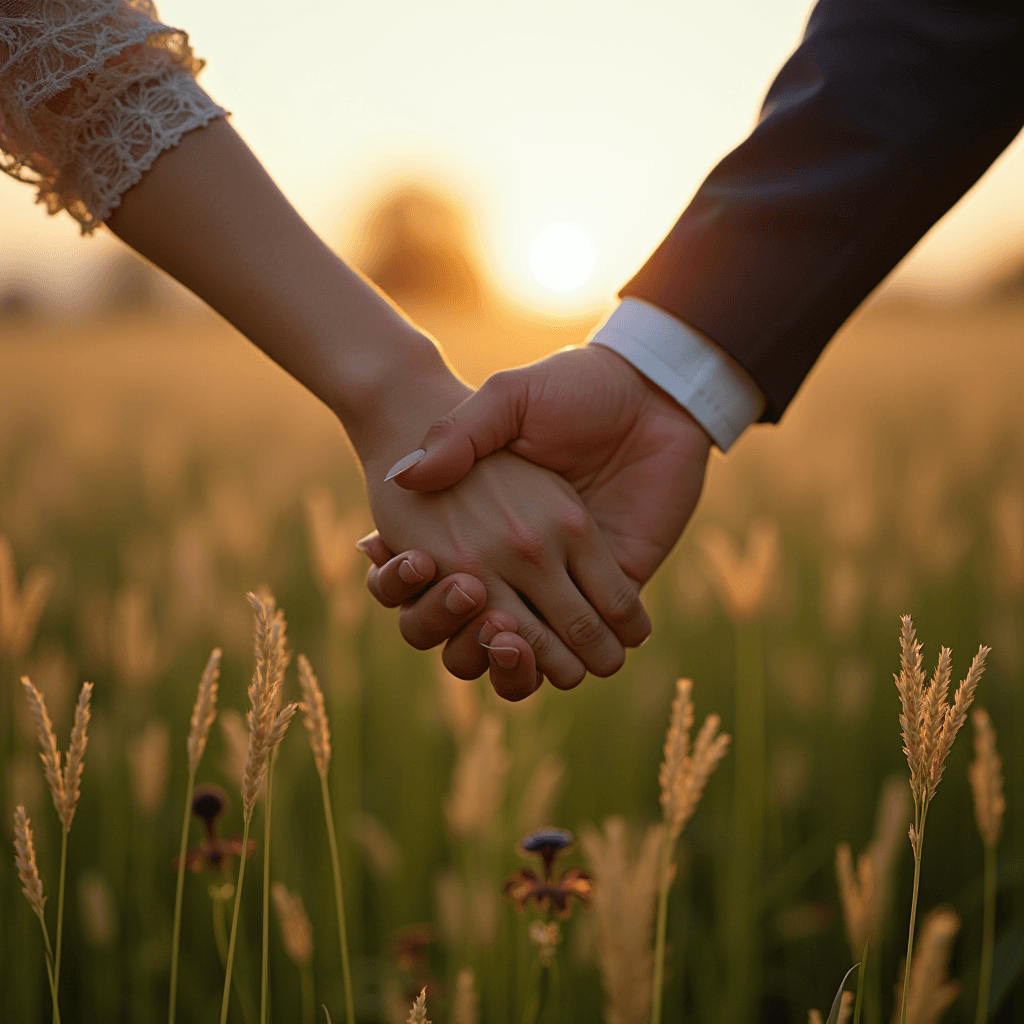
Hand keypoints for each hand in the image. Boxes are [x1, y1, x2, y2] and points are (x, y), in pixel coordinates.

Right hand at [360, 344, 711, 672]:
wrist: (649, 388)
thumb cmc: (570, 388)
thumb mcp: (506, 399)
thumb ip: (458, 434)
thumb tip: (403, 477)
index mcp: (491, 526)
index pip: (446, 588)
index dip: (426, 606)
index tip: (424, 584)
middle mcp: (525, 561)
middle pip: (484, 636)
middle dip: (472, 647)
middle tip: (476, 618)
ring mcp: (572, 577)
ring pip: (536, 654)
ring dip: (517, 663)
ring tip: (508, 638)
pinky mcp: (621, 584)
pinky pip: (591, 641)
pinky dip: (570, 658)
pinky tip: (548, 643)